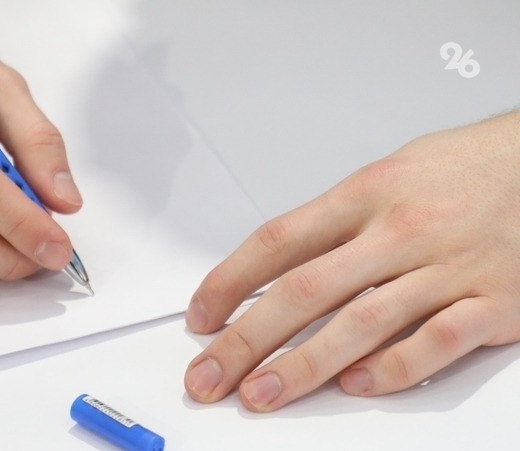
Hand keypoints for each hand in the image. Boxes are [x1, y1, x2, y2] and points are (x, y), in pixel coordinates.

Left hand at [184, 111, 519, 410]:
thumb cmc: (459, 170)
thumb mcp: (385, 175)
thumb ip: (333, 222)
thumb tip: (273, 268)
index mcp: (364, 195)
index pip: (277, 242)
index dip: (229, 282)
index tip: (201, 316)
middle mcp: (397, 232)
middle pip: (304, 291)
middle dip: (246, 339)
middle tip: (209, 375)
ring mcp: (444, 269)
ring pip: (360, 323)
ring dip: (303, 366)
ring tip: (261, 394)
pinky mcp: (491, 303)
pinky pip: (436, 342)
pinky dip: (393, 368)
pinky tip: (356, 387)